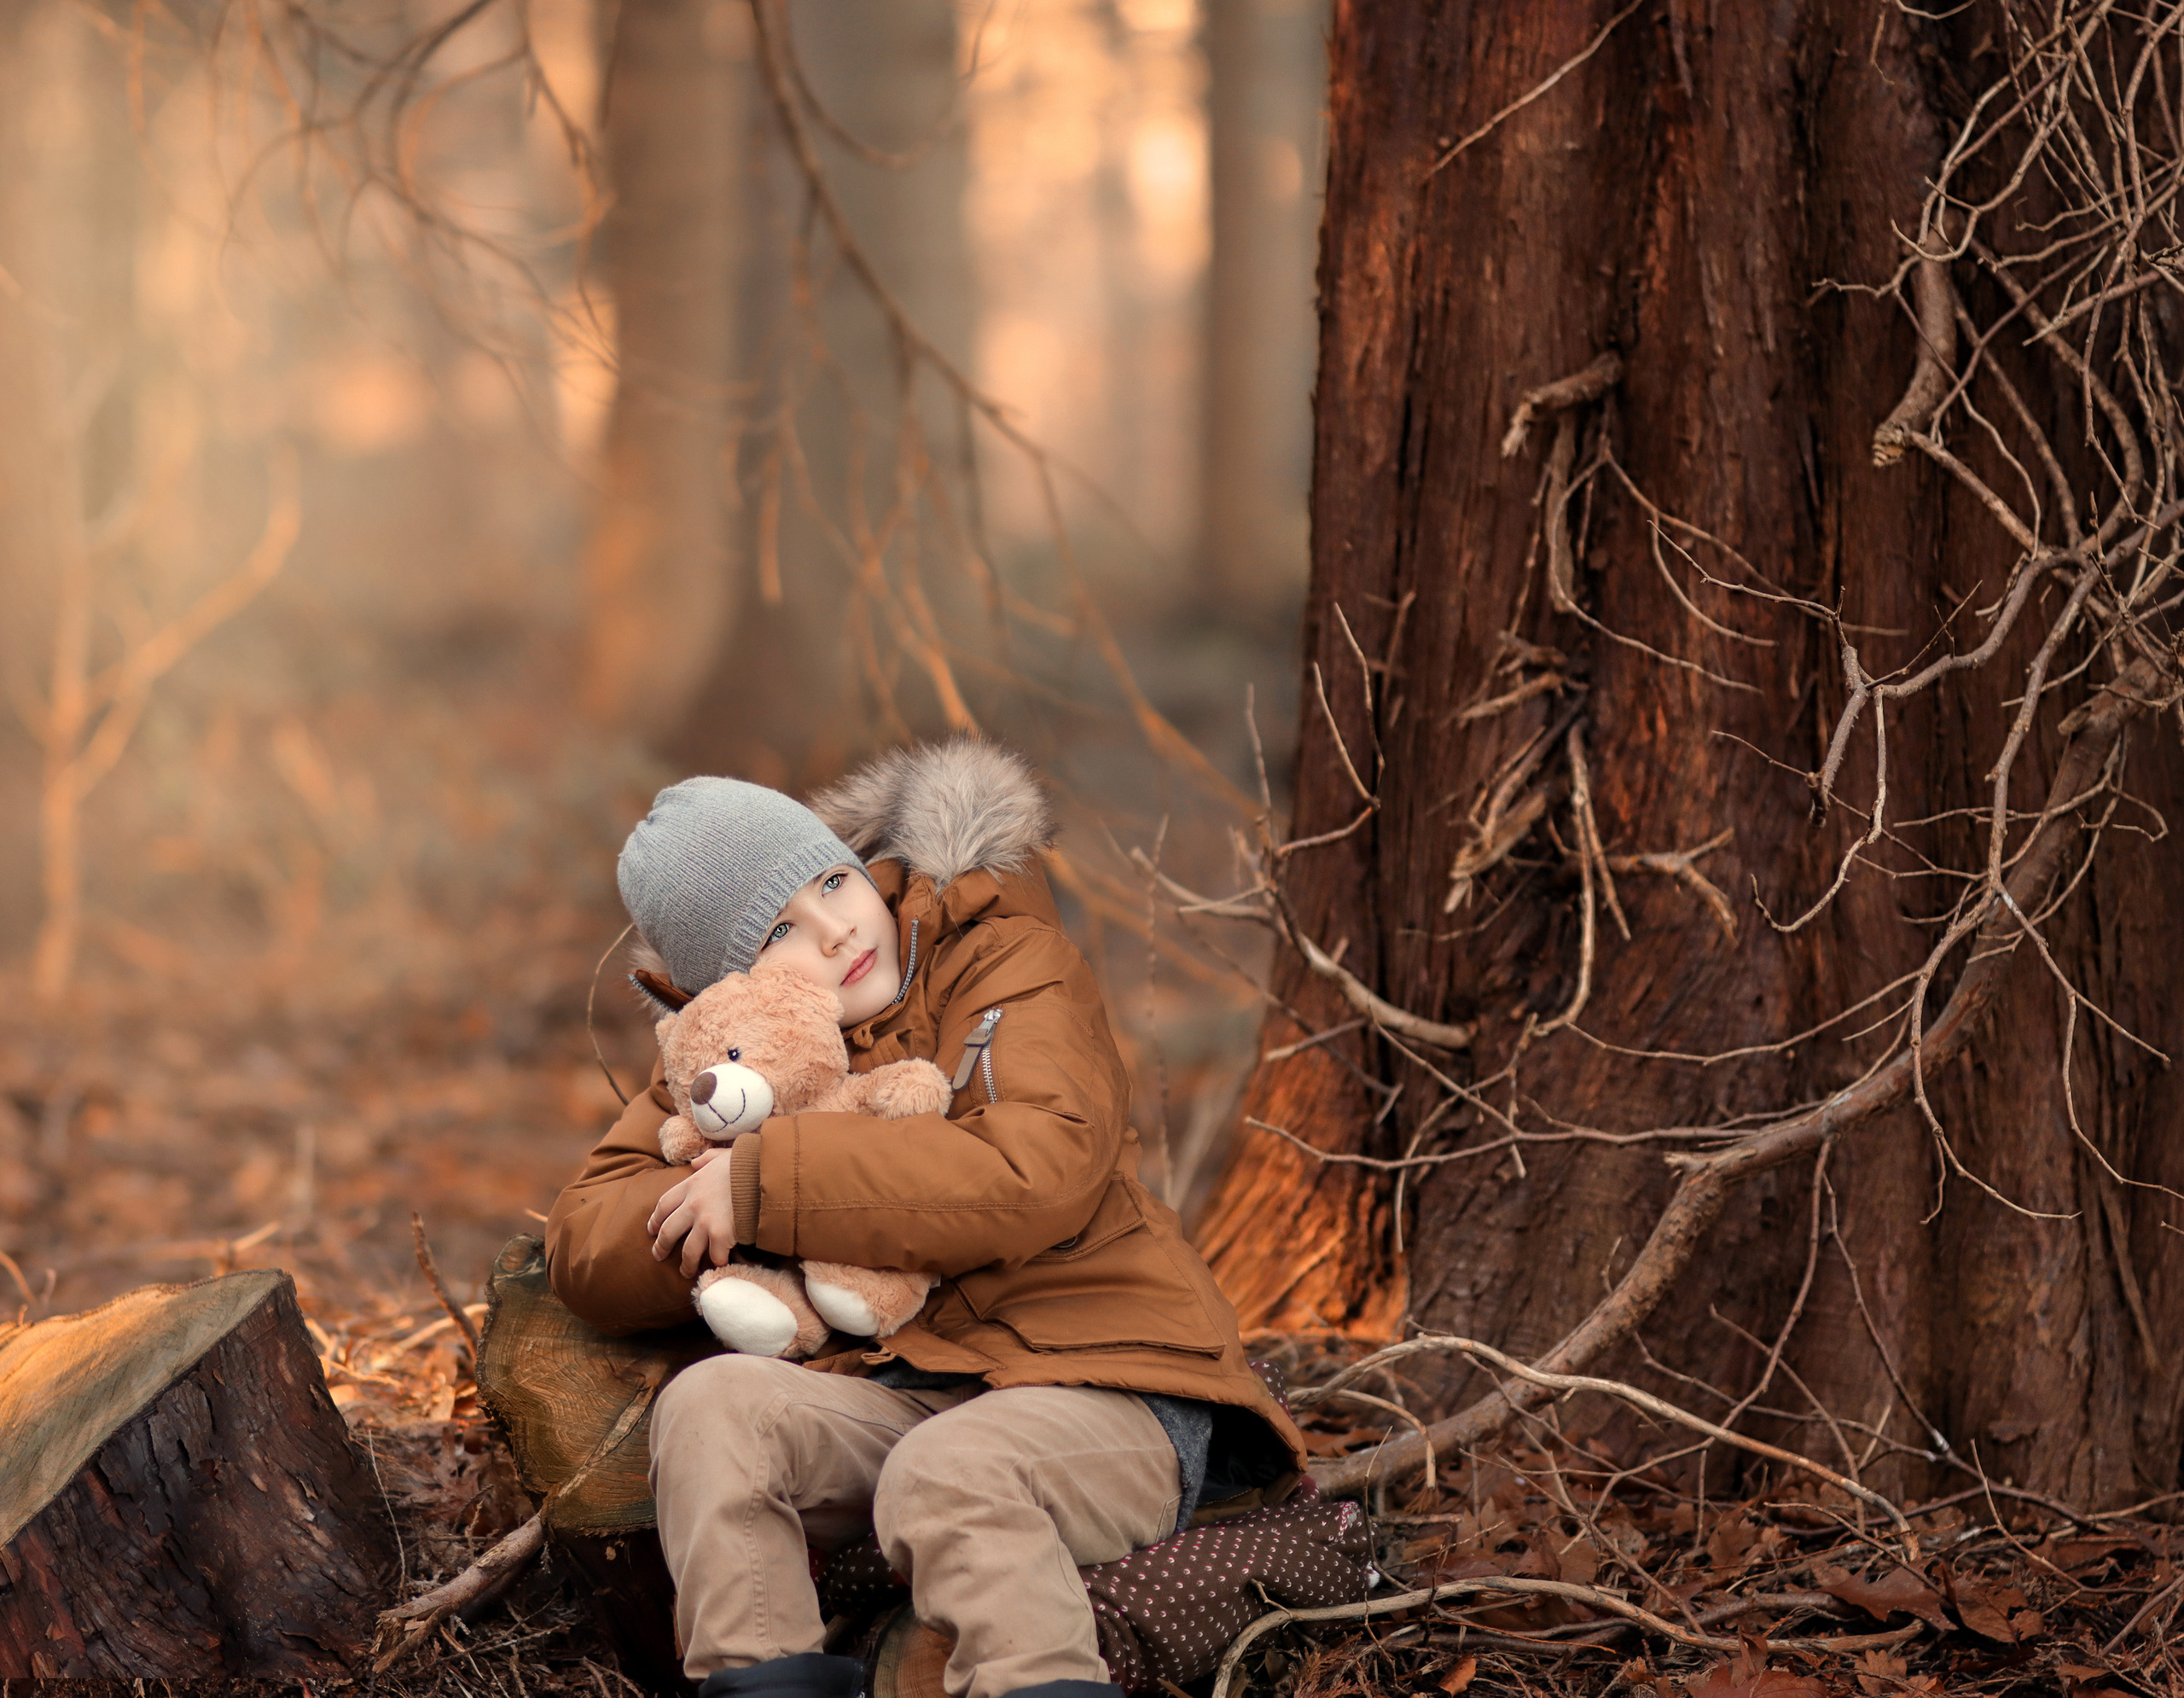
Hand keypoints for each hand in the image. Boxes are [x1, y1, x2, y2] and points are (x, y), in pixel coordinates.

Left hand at [648, 1144, 737, 1276]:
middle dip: (661, 1246)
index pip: (664, 1205)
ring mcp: (706, 1221)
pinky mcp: (721, 1234)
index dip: (656, 1219)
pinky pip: (715, 1256)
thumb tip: (695, 1163)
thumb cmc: (745, 1163)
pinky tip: (718, 1266)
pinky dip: (717, 1262)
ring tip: (685, 1272)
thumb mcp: (720, 1156)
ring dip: (686, 1264)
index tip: (652, 1229)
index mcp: (691, 1185)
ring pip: (688, 1250)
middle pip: (669, 1231)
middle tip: (658, 1255)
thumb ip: (705, 1160)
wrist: (763, 1171)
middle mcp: (693, 1205)